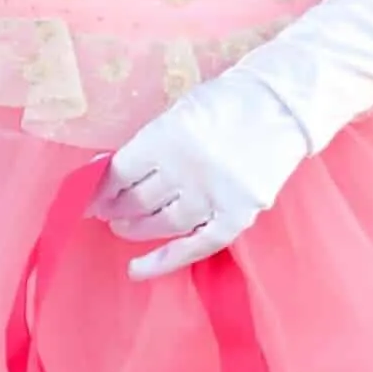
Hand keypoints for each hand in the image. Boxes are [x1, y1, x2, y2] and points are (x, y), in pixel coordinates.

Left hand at [90, 73, 310, 280]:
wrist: (285, 106)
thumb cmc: (228, 102)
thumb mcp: (180, 112)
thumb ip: (149, 144)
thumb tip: (108, 173)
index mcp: (167, 137)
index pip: (119, 173)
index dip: (98, 190)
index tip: (88, 198)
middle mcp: (186, 169)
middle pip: (137, 201)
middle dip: (114, 209)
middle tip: (106, 212)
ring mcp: (213, 195)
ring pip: (161, 224)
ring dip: (135, 229)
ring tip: (124, 227)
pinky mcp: (237, 215)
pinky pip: (194, 246)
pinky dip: (163, 261)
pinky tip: (138, 269)